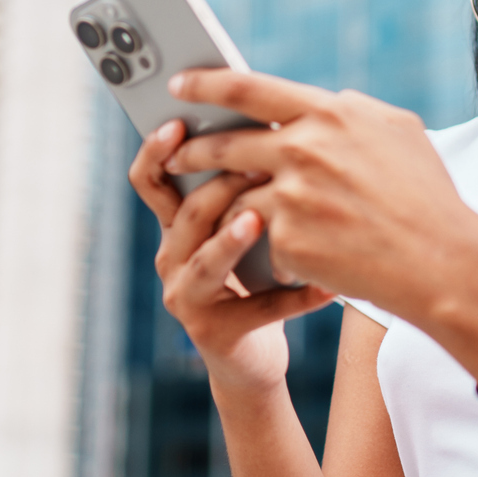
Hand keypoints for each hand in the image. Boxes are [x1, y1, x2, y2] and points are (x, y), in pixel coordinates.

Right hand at [128, 120, 335, 394]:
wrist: (252, 354)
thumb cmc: (254, 277)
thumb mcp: (241, 228)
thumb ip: (240, 186)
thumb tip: (273, 122)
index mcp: (175, 225)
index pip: (150, 179)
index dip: (156, 151)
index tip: (177, 123)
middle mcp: (171, 258)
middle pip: (185, 213)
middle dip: (220, 186)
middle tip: (257, 163)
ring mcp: (186, 296)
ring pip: (207, 259)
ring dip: (235, 237)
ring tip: (263, 218)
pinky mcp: (213, 331)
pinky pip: (257, 308)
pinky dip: (296, 297)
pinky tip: (327, 287)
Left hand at [161, 71, 477, 321]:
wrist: (440, 262)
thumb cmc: (427, 198)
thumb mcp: (400, 132)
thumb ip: (357, 110)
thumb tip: (332, 100)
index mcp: (329, 114)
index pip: (249, 89)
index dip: (207, 84)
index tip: (180, 85)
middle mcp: (304, 148)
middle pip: (224, 145)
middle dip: (192, 151)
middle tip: (175, 154)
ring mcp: (292, 195)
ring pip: (232, 195)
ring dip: (216, 203)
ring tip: (208, 210)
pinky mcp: (287, 239)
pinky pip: (255, 238)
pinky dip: (260, 245)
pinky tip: (273, 253)